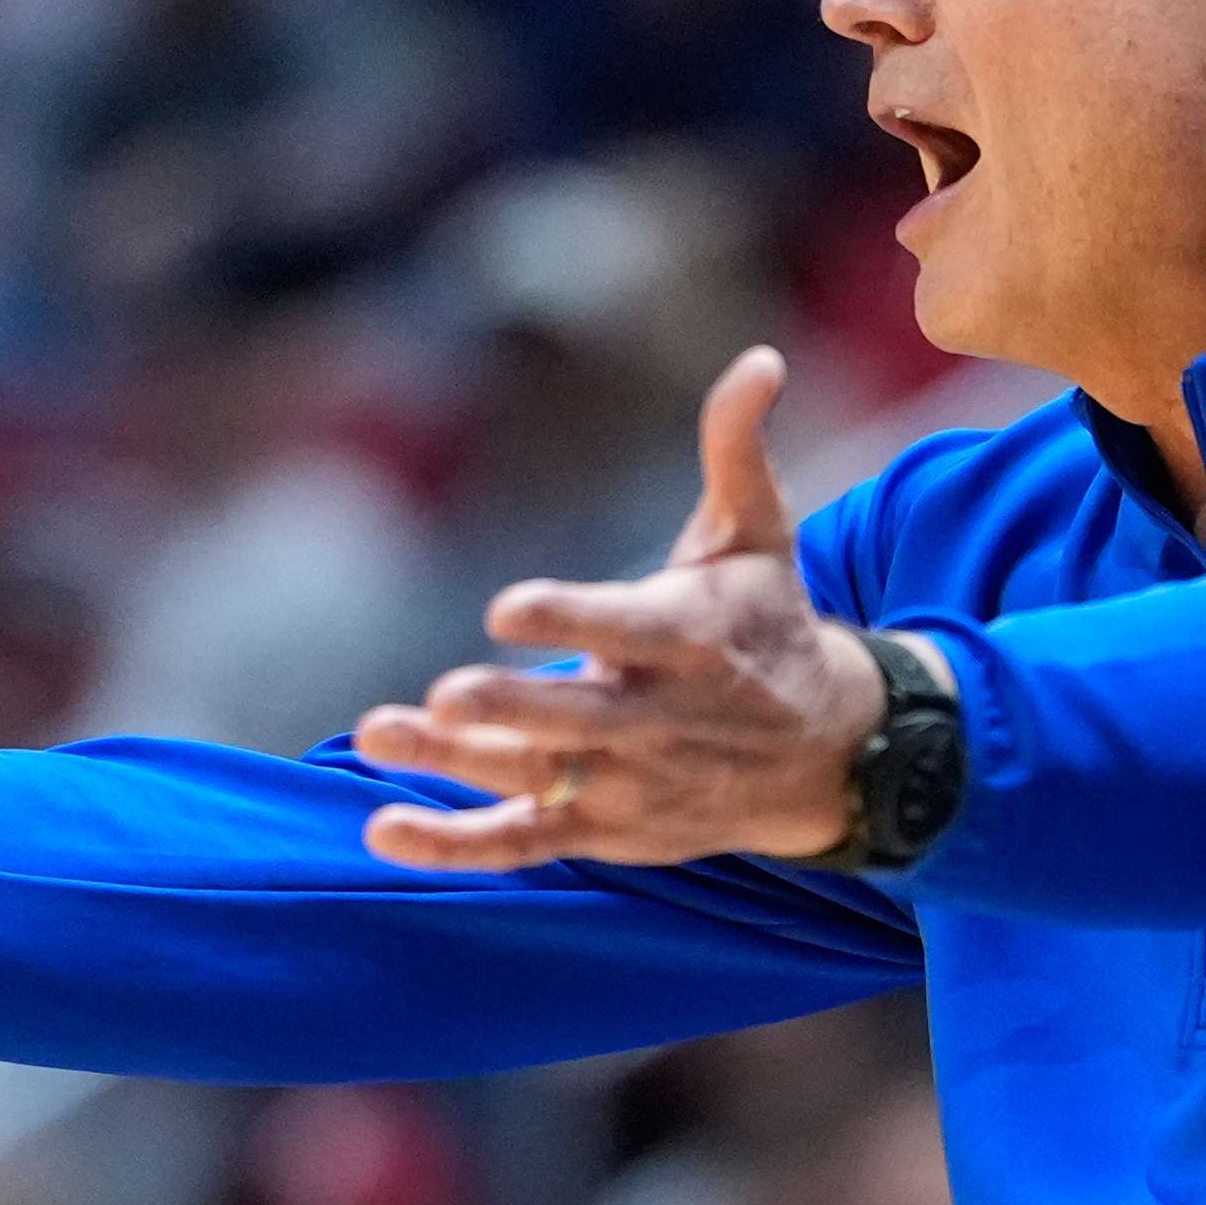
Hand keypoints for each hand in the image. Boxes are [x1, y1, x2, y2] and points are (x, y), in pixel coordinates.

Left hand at [354, 347, 916, 871]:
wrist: (826, 758)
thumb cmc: (771, 628)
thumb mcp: (762, 537)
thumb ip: (738, 451)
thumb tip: (760, 359)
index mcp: (694, 641)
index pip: (628, 629)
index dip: (570, 619)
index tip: (507, 608)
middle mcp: (660, 719)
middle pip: (578, 720)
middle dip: (513, 710)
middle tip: (445, 697)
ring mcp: (626, 783)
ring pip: (535, 779)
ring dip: (455, 765)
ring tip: (379, 734)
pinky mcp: (601, 830)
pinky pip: (523, 843)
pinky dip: (456, 845)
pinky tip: (385, 829)